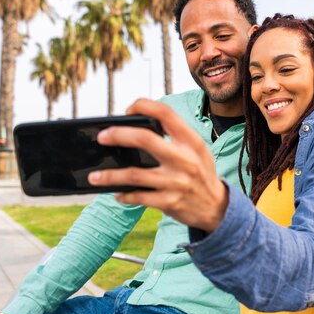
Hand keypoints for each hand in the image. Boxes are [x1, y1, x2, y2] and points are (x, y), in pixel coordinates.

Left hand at [88, 98, 228, 232]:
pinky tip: (117, 193)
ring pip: (133, 174)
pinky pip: (138, 197)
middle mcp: (184, 159)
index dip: (143, 105)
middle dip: (118, 135)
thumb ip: (176, 137)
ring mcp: (176, 182)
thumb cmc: (201, 173)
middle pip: (144, 139)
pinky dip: (124, 195)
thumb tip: (139, 125)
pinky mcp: (169, 202)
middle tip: (102, 137)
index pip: (166, 113)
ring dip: (109, 176)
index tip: (128, 110)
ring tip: (95, 176)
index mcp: (192, 142)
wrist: (218, 208)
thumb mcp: (198, 150)